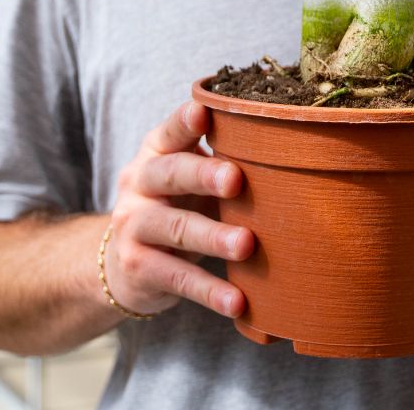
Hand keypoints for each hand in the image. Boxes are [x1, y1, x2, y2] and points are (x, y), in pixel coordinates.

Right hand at [103, 101, 253, 318]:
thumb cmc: (178, 203)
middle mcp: (138, 182)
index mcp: (156, 151)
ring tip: (246, 245)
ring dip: (212, 237)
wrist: (124, 261)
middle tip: (236, 179)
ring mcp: (134, 225)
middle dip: (203, 175)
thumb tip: (290, 146)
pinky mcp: (138, 267)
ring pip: (175, 228)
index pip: (170, 131)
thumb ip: (221, 159)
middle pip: (170, 174)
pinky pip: (177, 278)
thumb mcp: (189, 176)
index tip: (203, 113)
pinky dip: (209, 291)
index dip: (184, 122)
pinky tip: (237, 301)